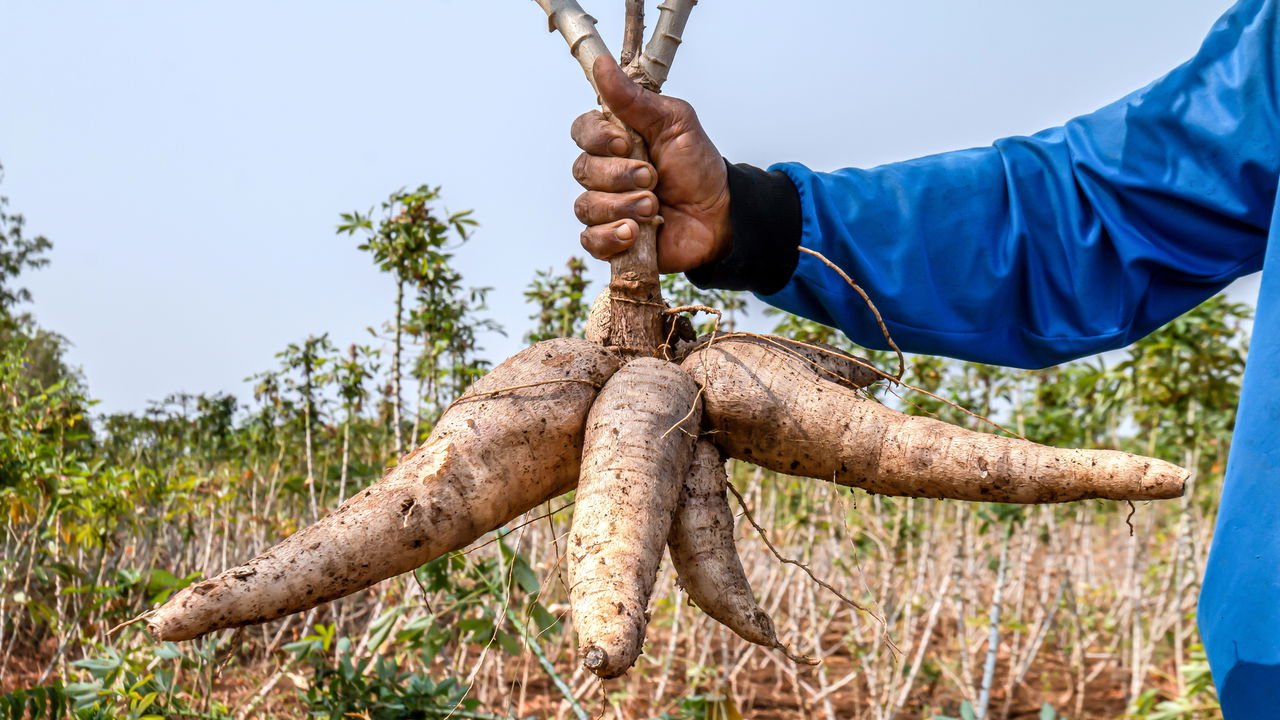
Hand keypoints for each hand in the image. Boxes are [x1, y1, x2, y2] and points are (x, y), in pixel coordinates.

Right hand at [570, 56, 730, 273]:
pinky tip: (635, 233)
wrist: (719, 215)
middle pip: (583, 170)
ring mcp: (606, 207)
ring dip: (622, 205)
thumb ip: (635, 100)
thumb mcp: (675, 124)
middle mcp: (604, 173)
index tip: (626, 143)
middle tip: (653, 178)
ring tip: (653, 208)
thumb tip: (601, 66)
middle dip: (620, 175)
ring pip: (586, 206)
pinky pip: (590, 240)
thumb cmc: (697, 167)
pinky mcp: (611, 240)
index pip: (582, 132)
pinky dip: (610, 237)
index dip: (598, 139)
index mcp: (616, 140)